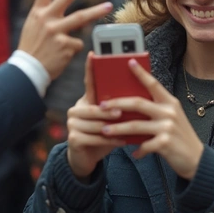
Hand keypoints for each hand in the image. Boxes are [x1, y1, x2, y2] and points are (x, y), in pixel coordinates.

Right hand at [17, 0, 113, 79]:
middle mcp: (46, 19)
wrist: (26, 72)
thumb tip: (66, 11)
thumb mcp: (33, 28)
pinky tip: (64, 56)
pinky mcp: (64, 45)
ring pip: (81, 17)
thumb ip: (47, 17)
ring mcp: (56, 32)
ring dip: (96, 11)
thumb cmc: (32, 50)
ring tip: (109, 5)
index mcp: (37, 13)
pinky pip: (78, 43)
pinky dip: (74, 49)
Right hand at [66, 52, 124, 179]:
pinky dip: (110, 140)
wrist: (87, 158)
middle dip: (111, 111)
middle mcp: (76, 108)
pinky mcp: (73, 138)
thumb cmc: (104, 134)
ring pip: (96, 123)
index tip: (93, 54)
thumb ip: (119, 106)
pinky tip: (121, 141)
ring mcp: (72, 123)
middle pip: (95, 107)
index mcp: (86, 100)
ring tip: (127, 131)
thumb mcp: (112, 119)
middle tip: (123, 113)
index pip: (88, 81)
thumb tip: (141, 94)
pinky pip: (94, 138)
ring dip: (113, 128)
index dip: (90, 68)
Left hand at [99, 59, 203, 179]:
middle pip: (138, 103)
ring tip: (104, 131)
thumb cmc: (180, 136)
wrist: (197, 159)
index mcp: (170, 102)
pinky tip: (134, 153)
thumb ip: (156, 110)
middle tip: (101, 106)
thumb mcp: (172, 118)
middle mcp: (169, 112)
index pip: (153, 84)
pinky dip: (137, 150)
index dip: (141, 73)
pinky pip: (143, 145)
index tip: (129, 62)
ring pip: (135, 125)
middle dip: (117, 104)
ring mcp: (167, 127)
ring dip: (117, 128)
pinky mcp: (164, 143)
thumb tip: (131, 107)